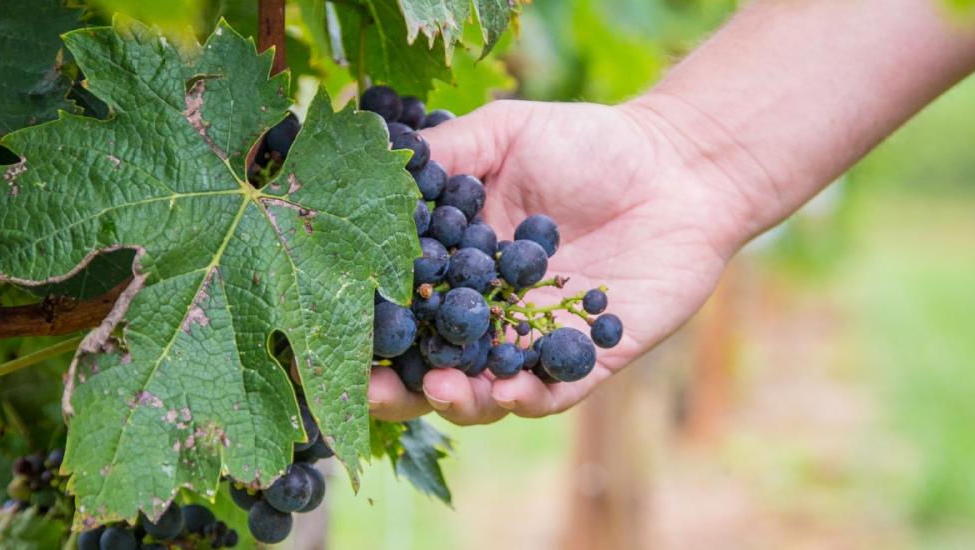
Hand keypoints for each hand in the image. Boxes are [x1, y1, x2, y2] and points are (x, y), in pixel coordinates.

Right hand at [368, 98, 753, 424]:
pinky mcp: (588, 359)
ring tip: (444, 390)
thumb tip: (376, 170)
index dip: (370, 325)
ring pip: (486, 389)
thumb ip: (447, 157)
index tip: (338, 335)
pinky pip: (552, 392)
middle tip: (374, 391)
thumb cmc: (589, 145)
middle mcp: (491, 312)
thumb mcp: (506, 134)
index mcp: (461, 266)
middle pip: (434, 361)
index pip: (404, 304)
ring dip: (460, 399)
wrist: (677, 166)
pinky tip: (511, 389)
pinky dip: (528, 397)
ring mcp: (536, 340)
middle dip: (400, 386)